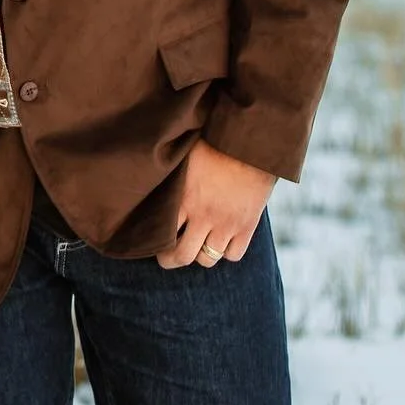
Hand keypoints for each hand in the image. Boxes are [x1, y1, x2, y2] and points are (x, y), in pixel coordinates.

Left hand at [156, 139, 275, 270]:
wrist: (250, 144)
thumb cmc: (214, 144)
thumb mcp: (186, 158)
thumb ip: (174, 179)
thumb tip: (153, 182)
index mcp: (185, 198)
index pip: (164, 234)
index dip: (156, 243)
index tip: (153, 242)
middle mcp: (204, 216)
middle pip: (183, 256)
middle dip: (172, 260)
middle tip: (168, 258)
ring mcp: (226, 224)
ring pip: (208, 259)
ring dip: (200, 255)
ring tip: (197, 246)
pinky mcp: (247, 226)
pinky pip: (233, 255)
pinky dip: (226, 252)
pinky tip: (222, 241)